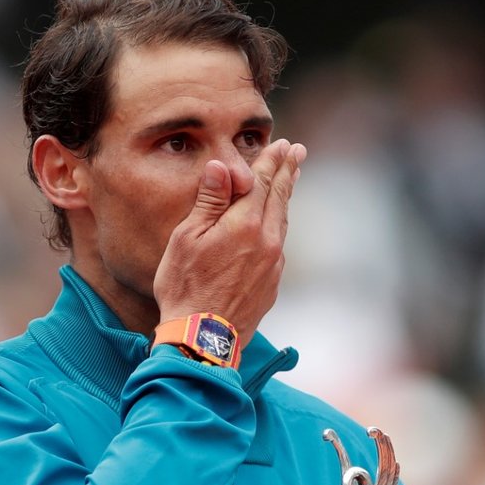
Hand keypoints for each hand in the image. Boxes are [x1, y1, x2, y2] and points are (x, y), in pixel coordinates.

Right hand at [153, 138, 305, 343]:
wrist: (203, 339)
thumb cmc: (185, 288)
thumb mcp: (187, 239)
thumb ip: (209, 201)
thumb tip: (222, 166)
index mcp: (245, 224)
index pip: (262, 182)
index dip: (272, 161)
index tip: (284, 145)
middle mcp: (267, 242)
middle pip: (280, 198)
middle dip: (288, 172)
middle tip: (298, 153)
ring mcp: (273, 265)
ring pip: (282, 222)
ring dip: (286, 198)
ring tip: (290, 181)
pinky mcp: (271, 285)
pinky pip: (278, 247)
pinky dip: (278, 228)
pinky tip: (275, 227)